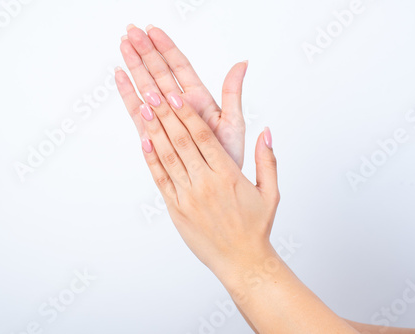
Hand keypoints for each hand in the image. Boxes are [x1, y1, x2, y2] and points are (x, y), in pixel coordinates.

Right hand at [116, 24, 247, 167]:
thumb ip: (232, 92)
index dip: (166, 48)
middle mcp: (180, 106)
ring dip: (135, 68)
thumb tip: (242, 63)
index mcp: (199, 99)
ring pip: (147, 88)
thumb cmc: (228, 156)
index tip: (152, 31)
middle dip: (145, 52)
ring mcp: (165, 120)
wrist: (218, 186)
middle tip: (130, 32)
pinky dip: (129, 96)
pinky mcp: (154, 135)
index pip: (180, 67)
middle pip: (159, 73)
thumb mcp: (234, 122)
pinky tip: (120, 78)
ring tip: (123, 47)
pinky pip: (139, 113)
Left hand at [119, 86, 279, 273]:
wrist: (242, 261)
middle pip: (181, 141)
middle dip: (165, 113)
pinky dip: (151, 160)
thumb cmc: (256, 227)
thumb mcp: (271, 192)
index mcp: (228, 175)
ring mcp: (188, 196)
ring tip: (144, 107)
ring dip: (154, 131)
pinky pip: (161, 180)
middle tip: (152, 90)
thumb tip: (266, 132)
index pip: (203, 137)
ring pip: (168, 157)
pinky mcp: (177, 209)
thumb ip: (268, 160)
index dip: (186, 113)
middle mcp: (205, 183)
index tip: (174, 94)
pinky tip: (144, 142)